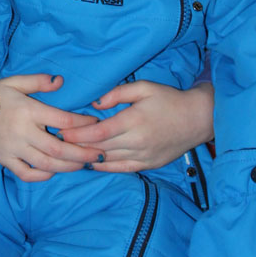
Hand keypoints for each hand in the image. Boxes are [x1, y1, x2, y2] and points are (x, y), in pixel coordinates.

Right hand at [0, 73, 100, 180]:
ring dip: (68, 166)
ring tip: (83, 165)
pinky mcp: (5, 160)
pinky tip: (53, 171)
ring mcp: (13, 149)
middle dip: (82, 153)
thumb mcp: (13, 81)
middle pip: (58, 148)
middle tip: (99, 155)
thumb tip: (60, 81)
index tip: (95, 123)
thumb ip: (38, 81)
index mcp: (28, 111)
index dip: (83, 124)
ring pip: (46, 163)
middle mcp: (23, 132)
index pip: (62, 121)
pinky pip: (26, 173)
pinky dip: (42, 175)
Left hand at [59, 81, 214, 171]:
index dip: (77, 134)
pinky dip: (104, 168)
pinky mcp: (148, 164)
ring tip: (68, 154)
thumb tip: (95, 103)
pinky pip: (121, 169)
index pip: (98, 133)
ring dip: (87, 158)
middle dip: (76, 146)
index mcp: (134, 121)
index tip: (60, 131)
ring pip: (108, 161)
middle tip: (56, 143)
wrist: (199, 119)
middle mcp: (137, 142)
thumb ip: (118, 94)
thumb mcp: (144, 87)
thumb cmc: (170, 99)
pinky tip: (90, 163)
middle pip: (99, 148)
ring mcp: (143, 156)